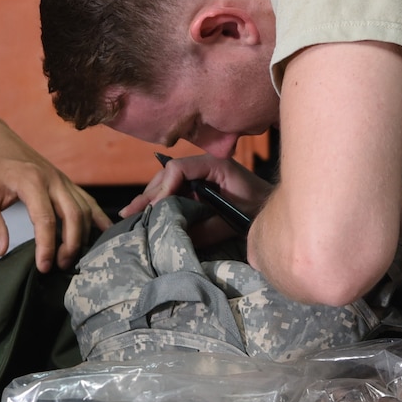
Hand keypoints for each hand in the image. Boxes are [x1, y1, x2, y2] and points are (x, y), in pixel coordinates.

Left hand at [0, 119, 110, 270]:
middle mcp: (52, 179)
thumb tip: (1, 251)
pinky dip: (97, 218)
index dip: (47, 246)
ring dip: (82, 235)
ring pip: (84, 209)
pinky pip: (88, 200)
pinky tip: (104, 233)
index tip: (43, 266)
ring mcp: (62, 179)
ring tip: (70, 258)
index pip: (45, 219)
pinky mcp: (65, 181)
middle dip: (70, 244)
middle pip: (73, 214)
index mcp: (31, 180)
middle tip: (59, 266)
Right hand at [123, 154, 273, 220]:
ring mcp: (199, 176)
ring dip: (149, 198)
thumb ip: (210, 228)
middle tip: (129, 212)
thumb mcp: (236, 219)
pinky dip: (159, 202)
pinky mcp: (198, 187)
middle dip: (149, 194)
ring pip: (167, 183)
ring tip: (130, 214)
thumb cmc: (259, 207)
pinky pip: (174, 191)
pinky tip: (145, 213)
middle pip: (167, 174)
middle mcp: (203, 166)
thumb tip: (179, 237)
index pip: (179, 168)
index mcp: (214, 165)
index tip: (155, 208)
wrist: (271, 205)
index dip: (163, 188)